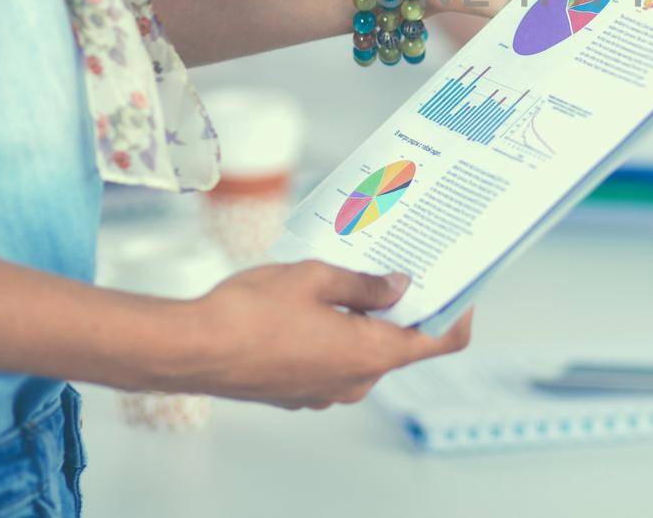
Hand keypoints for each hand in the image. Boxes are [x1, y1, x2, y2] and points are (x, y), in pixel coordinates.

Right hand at [167, 261, 471, 408]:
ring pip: (363, 351)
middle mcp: (354, 382)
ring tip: (347, 273)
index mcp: (371, 354)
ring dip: (364, 317)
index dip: (458, 313)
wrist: (191, 349)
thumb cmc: (250, 312)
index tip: (461, 287)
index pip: (439, 342)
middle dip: (401, 305)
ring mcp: (324, 392)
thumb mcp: (317, 277)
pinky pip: (332, 361)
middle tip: (394, 261)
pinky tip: (313, 302)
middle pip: (401, 343)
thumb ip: (365, 283)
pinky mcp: (297, 392)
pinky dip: (335, 333)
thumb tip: (399, 285)